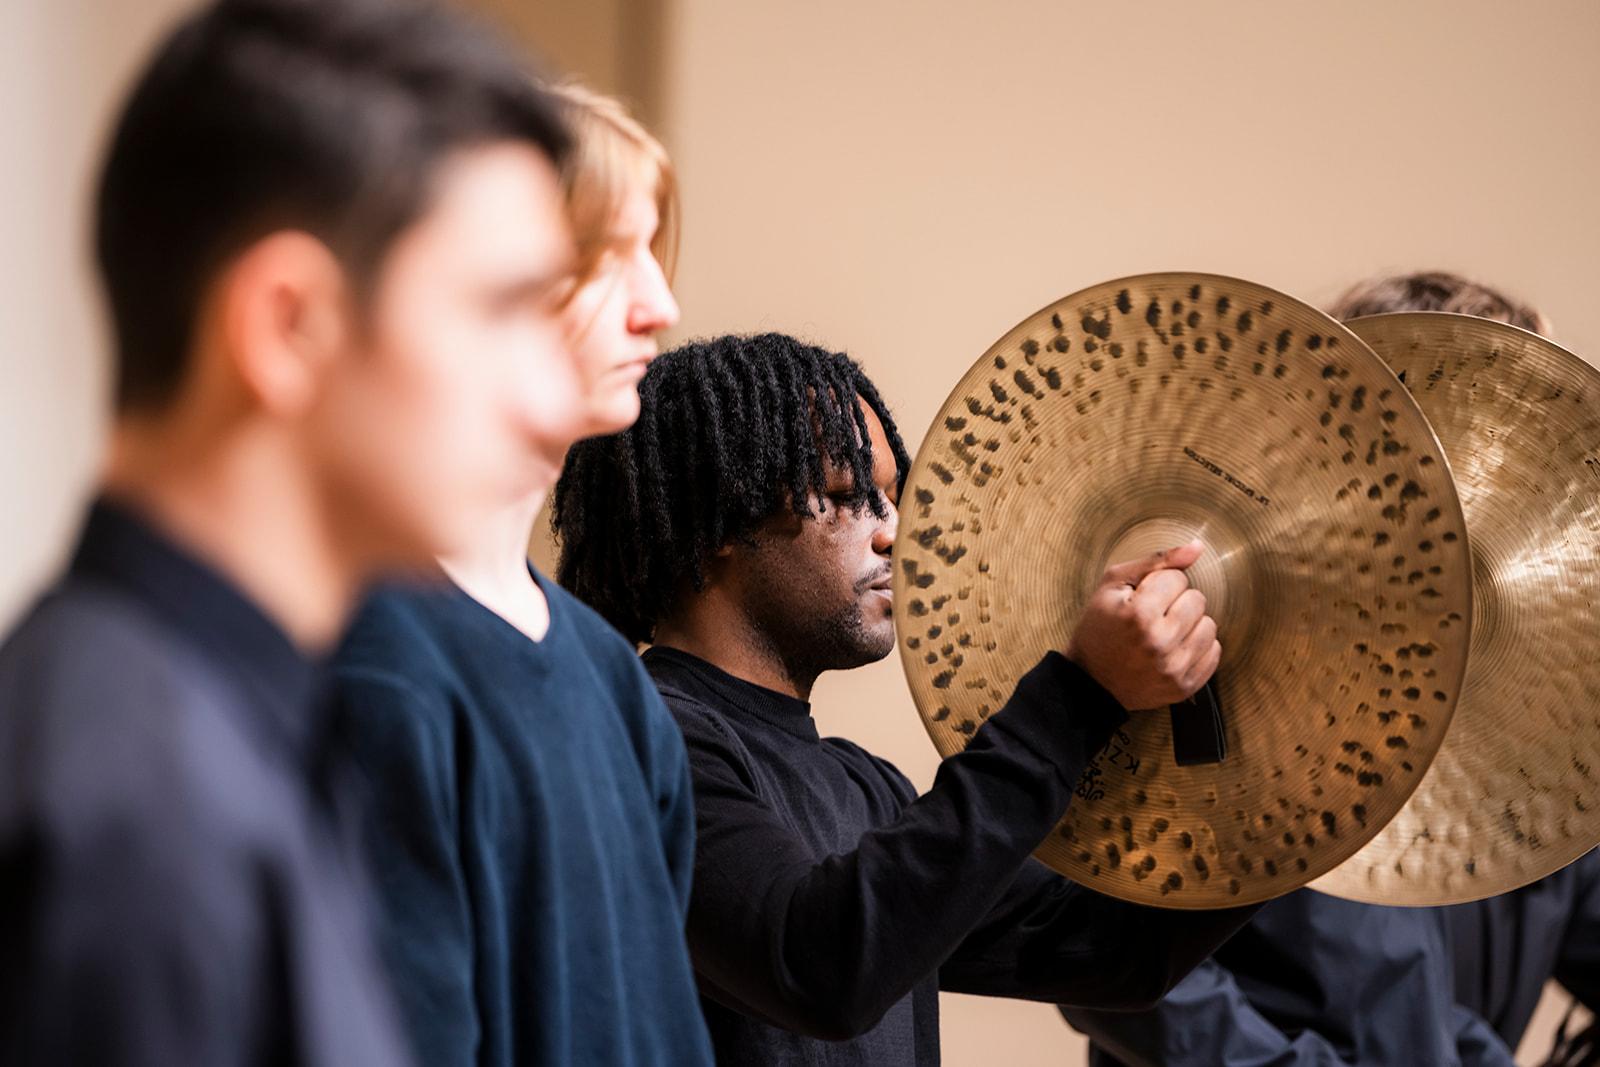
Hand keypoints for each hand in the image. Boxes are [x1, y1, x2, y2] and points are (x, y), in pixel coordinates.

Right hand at [1064, 540, 1220, 709]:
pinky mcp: (1184, 686)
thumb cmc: (1099, 629)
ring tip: (1165, 633)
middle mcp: (1159, 642)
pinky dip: (1196, 648)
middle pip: (1198, 600)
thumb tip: (1197, 547)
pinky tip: (1173, 650)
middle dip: (1177, 602)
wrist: (1090, 683)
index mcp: (1138, 613)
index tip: (1142, 598)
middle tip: (1153, 616)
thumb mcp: (1113, 585)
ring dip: (1190, 625)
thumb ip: (1157, 561)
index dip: (1159, 585)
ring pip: (1210, 626)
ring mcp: (1173, 668)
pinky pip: (1213, 653)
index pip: (1178, 578)